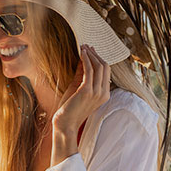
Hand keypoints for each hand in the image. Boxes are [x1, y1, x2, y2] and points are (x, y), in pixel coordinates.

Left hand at [50, 45, 109, 166]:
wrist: (64, 124)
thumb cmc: (69, 109)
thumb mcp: (77, 89)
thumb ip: (81, 75)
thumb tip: (83, 60)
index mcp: (104, 94)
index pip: (106, 72)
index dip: (99, 59)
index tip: (90, 51)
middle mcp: (103, 93)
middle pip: (105, 67)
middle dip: (96, 54)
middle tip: (87, 46)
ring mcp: (97, 92)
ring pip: (99, 67)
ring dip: (91, 55)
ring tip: (83, 47)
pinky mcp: (87, 91)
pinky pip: (89, 70)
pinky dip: (86, 59)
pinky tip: (81, 53)